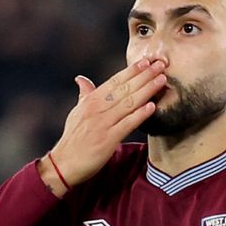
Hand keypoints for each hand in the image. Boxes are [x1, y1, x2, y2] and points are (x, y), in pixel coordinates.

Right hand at [38, 59, 166, 196]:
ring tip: (161, 80)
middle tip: (160, 64)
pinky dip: (140, 115)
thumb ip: (84, 95)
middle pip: (124, 89)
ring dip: (147, 90)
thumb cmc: (73, 139)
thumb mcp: (77, 113)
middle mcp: (97, 109)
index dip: (131, 71)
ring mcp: (103, 123)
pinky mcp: (108, 140)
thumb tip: (81, 79)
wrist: (64, 164)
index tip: (146, 61)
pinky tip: (152, 106)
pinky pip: (127, 124)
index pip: (114, 81)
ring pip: (128, 103)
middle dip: (144, 75)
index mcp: (90, 101)